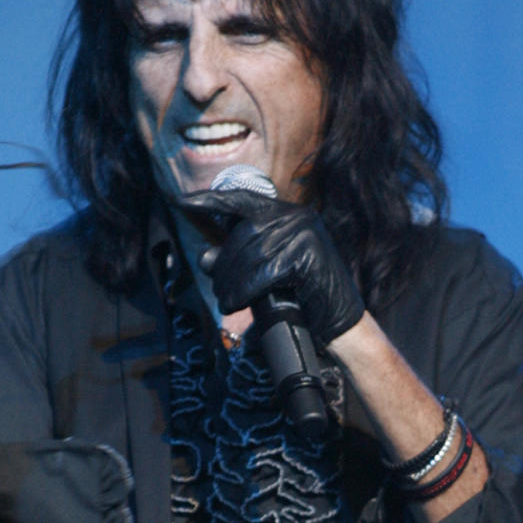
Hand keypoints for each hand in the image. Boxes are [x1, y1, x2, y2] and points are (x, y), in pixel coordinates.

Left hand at [181, 188, 364, 349]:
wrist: (340, 323)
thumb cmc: (301, 298)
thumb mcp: (265, 274)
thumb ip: (237, 261)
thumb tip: (205, 256)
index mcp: (286, 213)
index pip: (242, 199)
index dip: (210, 200)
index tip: (182, 202)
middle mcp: (296, 216)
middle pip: (242, 235)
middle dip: (224, 267)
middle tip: (219, 293)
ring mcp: (304, 232)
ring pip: (250, 256)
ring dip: (231, 284)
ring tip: (226, 303)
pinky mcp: (308, 253)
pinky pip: (263, 272)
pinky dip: (245, 291)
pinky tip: (237, 303)